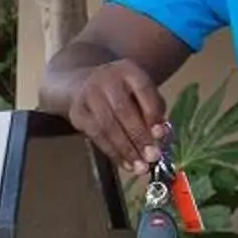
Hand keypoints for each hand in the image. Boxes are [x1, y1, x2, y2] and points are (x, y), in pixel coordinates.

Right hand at [59, 58, 171, 175]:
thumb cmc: (121, 91)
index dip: (152, 113)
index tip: (160, 135)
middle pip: (123, 110)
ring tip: (140, 167)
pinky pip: (96, 136)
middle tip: (152, 157)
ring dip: (126, 150)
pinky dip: (113, 153)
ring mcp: (88, 95)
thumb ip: (153, 109)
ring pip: (107, 126)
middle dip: (139, 136)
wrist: (82, 83)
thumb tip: (160, 136)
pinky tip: (126, 163)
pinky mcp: (77, 113)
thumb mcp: (140, 91)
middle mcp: (106, 79)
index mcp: (128, 70)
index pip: (143, 89)